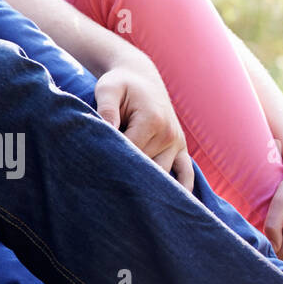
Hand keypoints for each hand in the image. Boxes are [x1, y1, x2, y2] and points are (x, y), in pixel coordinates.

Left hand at [95, 64, 193, 191]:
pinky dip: (182, 188)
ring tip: (131, 203)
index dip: (112, 161)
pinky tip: (175, 206)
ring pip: (163, 174)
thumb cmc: (121, 83)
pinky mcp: (181, 148)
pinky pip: (186, 172)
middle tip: (108, 194)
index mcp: (151, 121)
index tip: (96, 173)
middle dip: (128, 176)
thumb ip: (106, 109)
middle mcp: (169, 135)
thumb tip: (105, 130)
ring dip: (149, 185)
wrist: (141, 77)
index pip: (130, 151)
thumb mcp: (108, 89)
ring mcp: (177, 143)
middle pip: (146, 166)